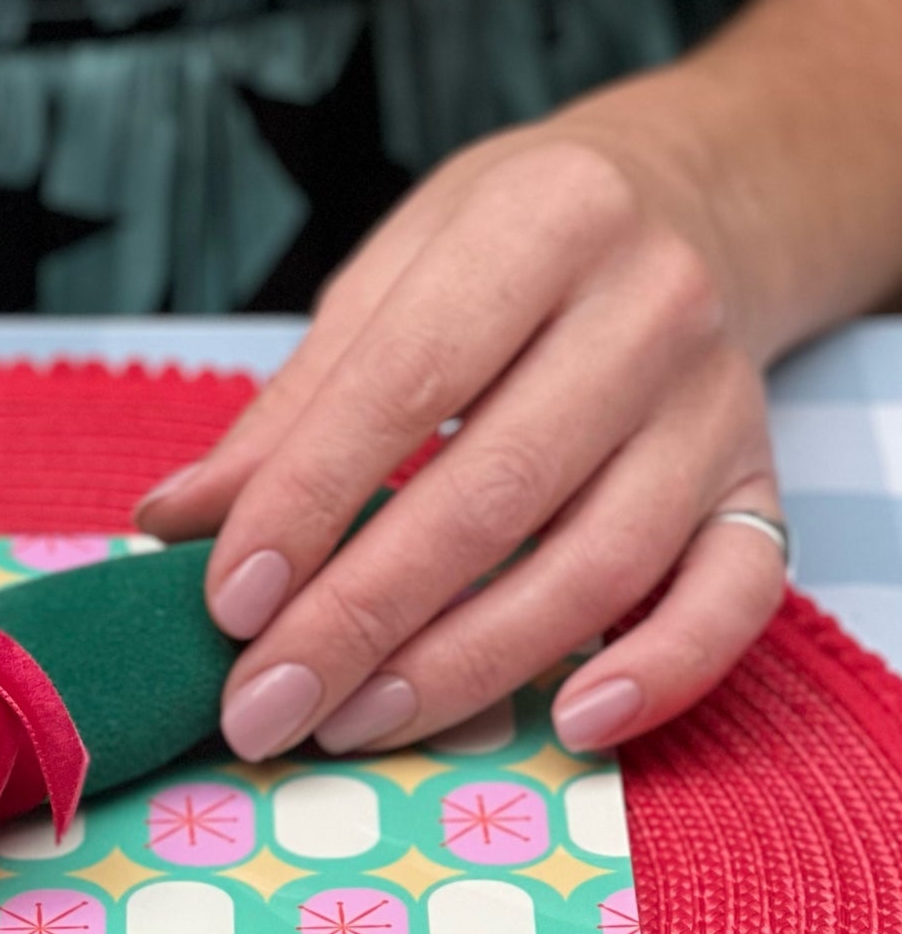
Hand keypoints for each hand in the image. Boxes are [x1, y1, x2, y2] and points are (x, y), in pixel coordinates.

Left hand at [135, 79, 787, 760]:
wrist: (692, 206)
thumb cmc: (503, 258)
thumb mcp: (386, 284)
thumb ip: (288, 412)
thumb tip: (170, 522)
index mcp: (542, 222)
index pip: (408, 381)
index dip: (309, 503)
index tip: (229, 605)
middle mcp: (650, 307)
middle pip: (496, 493)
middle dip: (362, 619)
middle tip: (264, 708)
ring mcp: (718, 406)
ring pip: (598, 564)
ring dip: (465, 667)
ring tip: (352, 727)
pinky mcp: (763, 487)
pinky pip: (734, 598)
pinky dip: (662, 672)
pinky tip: (571, 723)